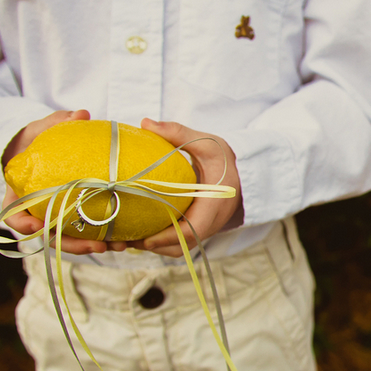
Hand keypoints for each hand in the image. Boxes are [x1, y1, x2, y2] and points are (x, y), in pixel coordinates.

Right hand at [1, 109, 127, 253]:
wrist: (47, 148)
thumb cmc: (40, 139)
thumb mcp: (45, 128)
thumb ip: (59, 122)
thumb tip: (82, 114)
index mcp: (22, 194)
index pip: (17, 216)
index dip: (25, 226)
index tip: (38, 228)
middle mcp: (39, 212)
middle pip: (52, 238)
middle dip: (75, 246)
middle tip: (99, 248)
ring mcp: (58, 218)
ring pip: (74, 240)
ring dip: (95, 246)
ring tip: (119, 247)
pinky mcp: (77, 219)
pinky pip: (91, 232)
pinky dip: (106, 237)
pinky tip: (127, 238)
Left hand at [126, 118, 242, 257]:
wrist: (244, 172)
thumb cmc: (226, 158)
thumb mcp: (206, 143)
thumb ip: (178, 133)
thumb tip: (145, 123)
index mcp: (215, 204)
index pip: (193, 230)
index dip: (168, 238)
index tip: (145, 238)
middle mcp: (212, 222)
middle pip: (182, 245)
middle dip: (154, 246)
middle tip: (126, 239)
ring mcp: (206, 227)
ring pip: (180, 247)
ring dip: (156, 247)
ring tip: (129, 238)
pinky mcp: (200, 227)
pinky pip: (180, 241)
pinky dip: (162, 241)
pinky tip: (141, 231)